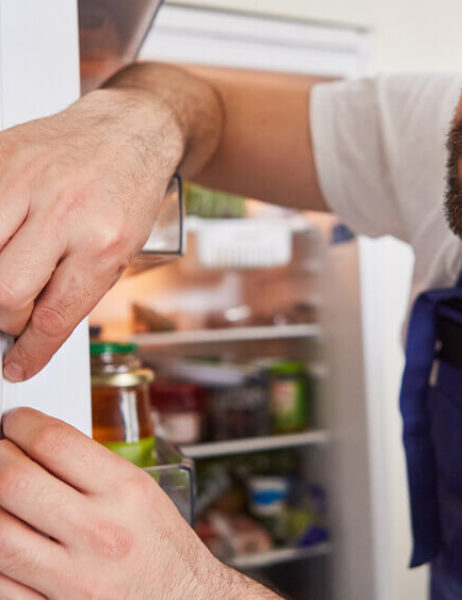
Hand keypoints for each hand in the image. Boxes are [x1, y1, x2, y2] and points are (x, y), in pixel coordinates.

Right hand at [0, 87, 183, 381]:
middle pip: (6, 294)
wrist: (129, 132)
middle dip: (8, 321)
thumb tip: (38, 325)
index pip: (54, 317)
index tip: (20, 364)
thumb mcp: (123, 249)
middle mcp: (64, 214)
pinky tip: (3, 247)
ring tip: (10, 284)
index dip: (32, 350)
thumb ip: (79, 286)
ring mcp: (26, 183)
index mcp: (104, 244)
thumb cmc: (129, 192)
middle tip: (16, 320)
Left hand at [0, 408, 230, 599]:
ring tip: (1, 490)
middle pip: (15, 480)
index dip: (23, 424)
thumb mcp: (143, 493)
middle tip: (0, 450)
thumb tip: (40, 448)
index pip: (55, 442)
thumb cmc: (164, 547)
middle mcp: (100, 532)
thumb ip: (93, 469)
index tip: (16, 422)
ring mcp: (74, 578)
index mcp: (127, 492)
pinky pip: (1, 580)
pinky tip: (9, 534)